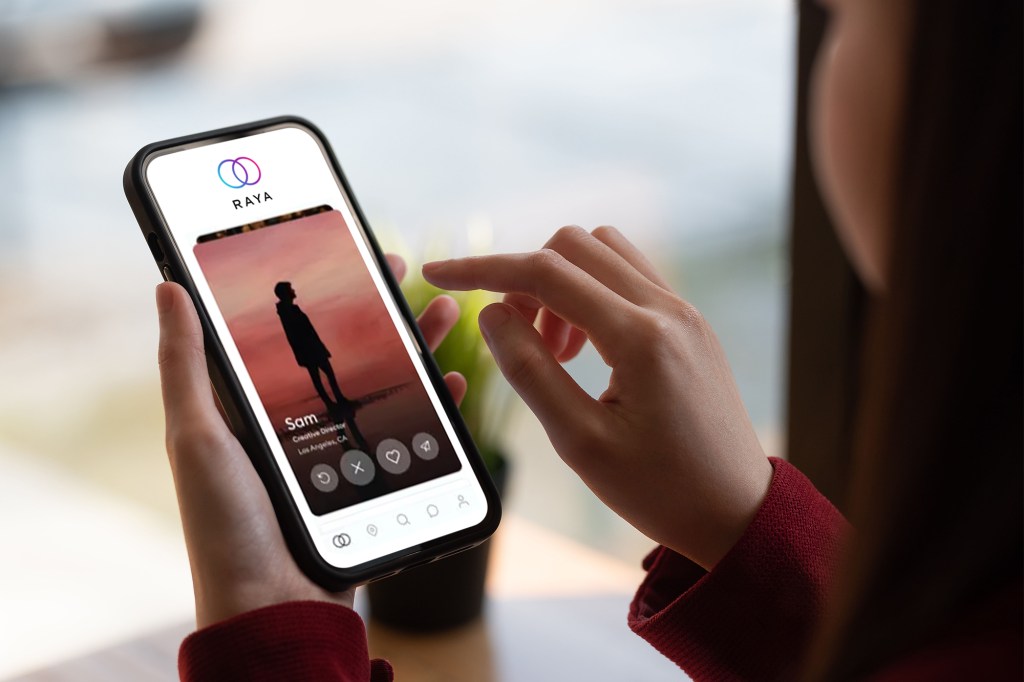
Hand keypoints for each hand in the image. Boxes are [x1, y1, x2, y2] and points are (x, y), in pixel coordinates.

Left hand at [156, 254, 464, 627]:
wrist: (273, 608)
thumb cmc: (225, 526)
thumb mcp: (196, 437)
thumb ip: (186, 365)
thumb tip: (167, 287)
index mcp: (256, 405)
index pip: (293, 330)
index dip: (321, 288)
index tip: (344, 252)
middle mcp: (300, 421)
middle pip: (348, 349)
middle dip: (378, 306)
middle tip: (401, 270)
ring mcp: (339, 451)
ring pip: (387, 382)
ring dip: (416, 344)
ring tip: (445, 312)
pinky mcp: (371, 480)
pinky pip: (411, 432)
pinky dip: (435, 405)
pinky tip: (451, 382)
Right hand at [423, 226, 772, 569]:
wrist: (736, 510)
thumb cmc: (661, 489)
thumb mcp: (580, 442)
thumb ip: (529, 370)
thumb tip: (492, 313)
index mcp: (640, 338)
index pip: (545, 272)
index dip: (482, 269)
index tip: (439, 274)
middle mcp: (667, 309)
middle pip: (572, 246)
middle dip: (526, 281)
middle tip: (519, 342)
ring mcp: (683, 311)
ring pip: (603, 252)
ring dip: (561, 284)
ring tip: (558, 351)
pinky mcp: (689, 322)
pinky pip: (629, 276)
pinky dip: (592, 293)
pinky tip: (586, 347)